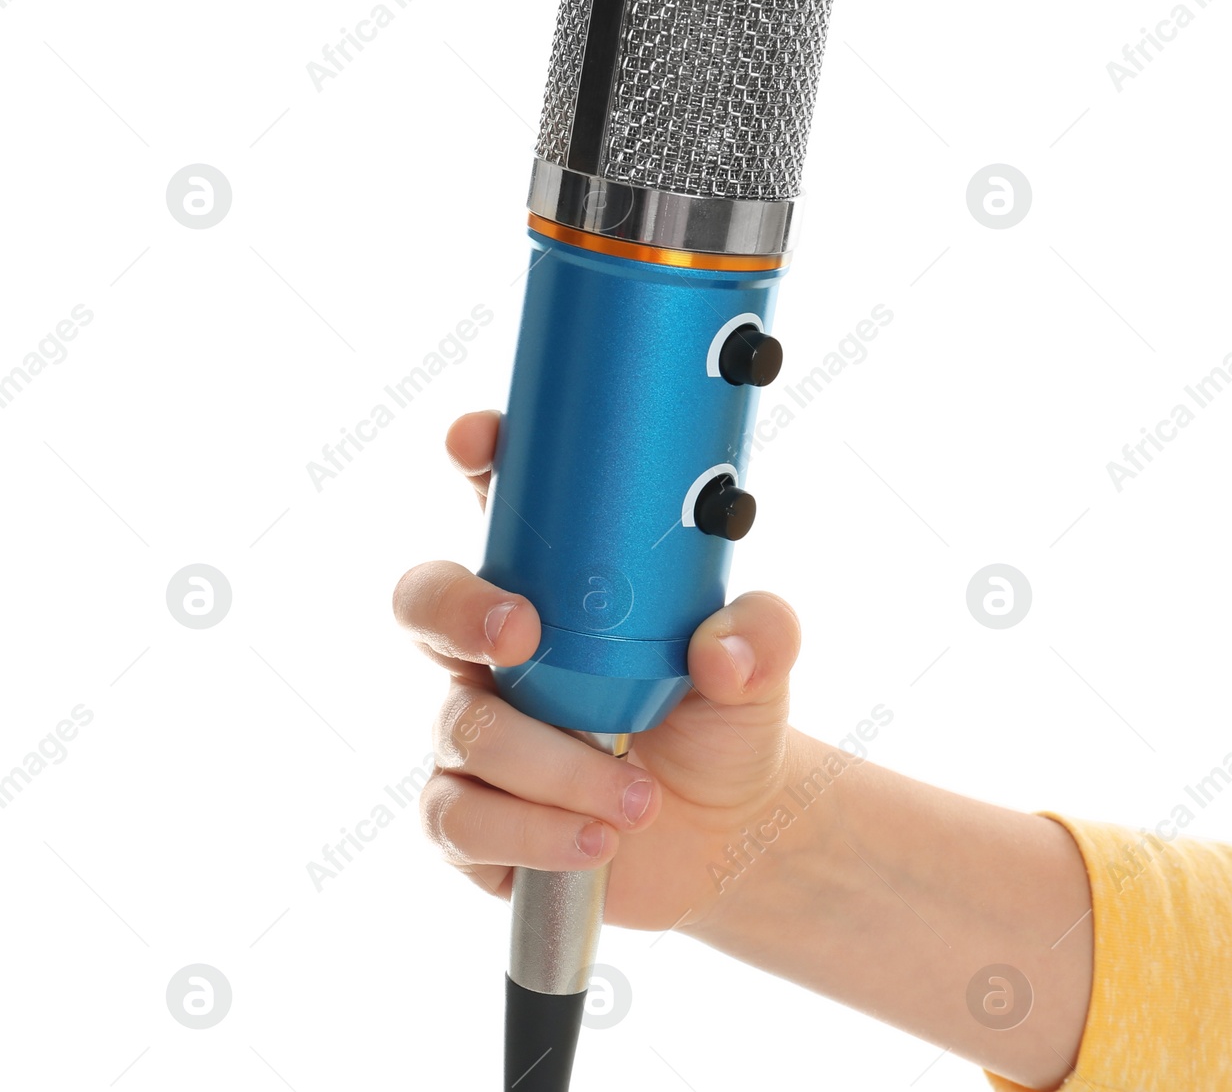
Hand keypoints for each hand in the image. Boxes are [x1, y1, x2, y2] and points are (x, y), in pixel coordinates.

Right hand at [393, 410, 804, 930]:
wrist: (727, 832)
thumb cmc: (722, 717)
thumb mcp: (761, 664)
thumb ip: (760, 633)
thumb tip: (719, 651)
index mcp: (556, 585)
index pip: (500, 503)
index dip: (477, 458)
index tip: (479, 440)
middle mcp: (497, 648)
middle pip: (423, 600)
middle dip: (460, 608)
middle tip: (523, 633)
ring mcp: (473, 729)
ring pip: (467, 729)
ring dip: (558, 766)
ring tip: (641, 797)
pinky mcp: (467, 816)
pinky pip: (460, 820)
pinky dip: (536, 833)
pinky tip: (599, 839)